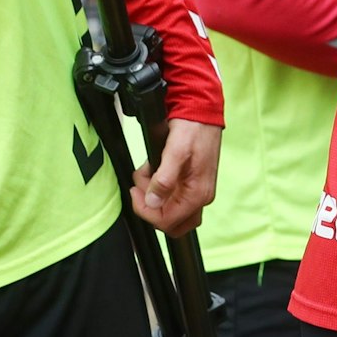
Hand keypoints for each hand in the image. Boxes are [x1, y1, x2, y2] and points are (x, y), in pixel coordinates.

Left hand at [130, 119, 219, 235]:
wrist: (201, 112)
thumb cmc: (192, 130)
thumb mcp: (175, 152)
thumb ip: (164, 180)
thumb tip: (153, 202)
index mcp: (198, 194)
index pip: (167, 221)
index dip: (145, 210)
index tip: (134, 191)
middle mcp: (200, 197)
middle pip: (172, 223)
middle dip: (150, 208)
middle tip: (140, 188)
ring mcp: (197, 191)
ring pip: (170, 211)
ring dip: (153, 197)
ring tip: (147, 173)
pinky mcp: (192, 184)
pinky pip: (172, 198)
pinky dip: (159, 189)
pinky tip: (154, 171)